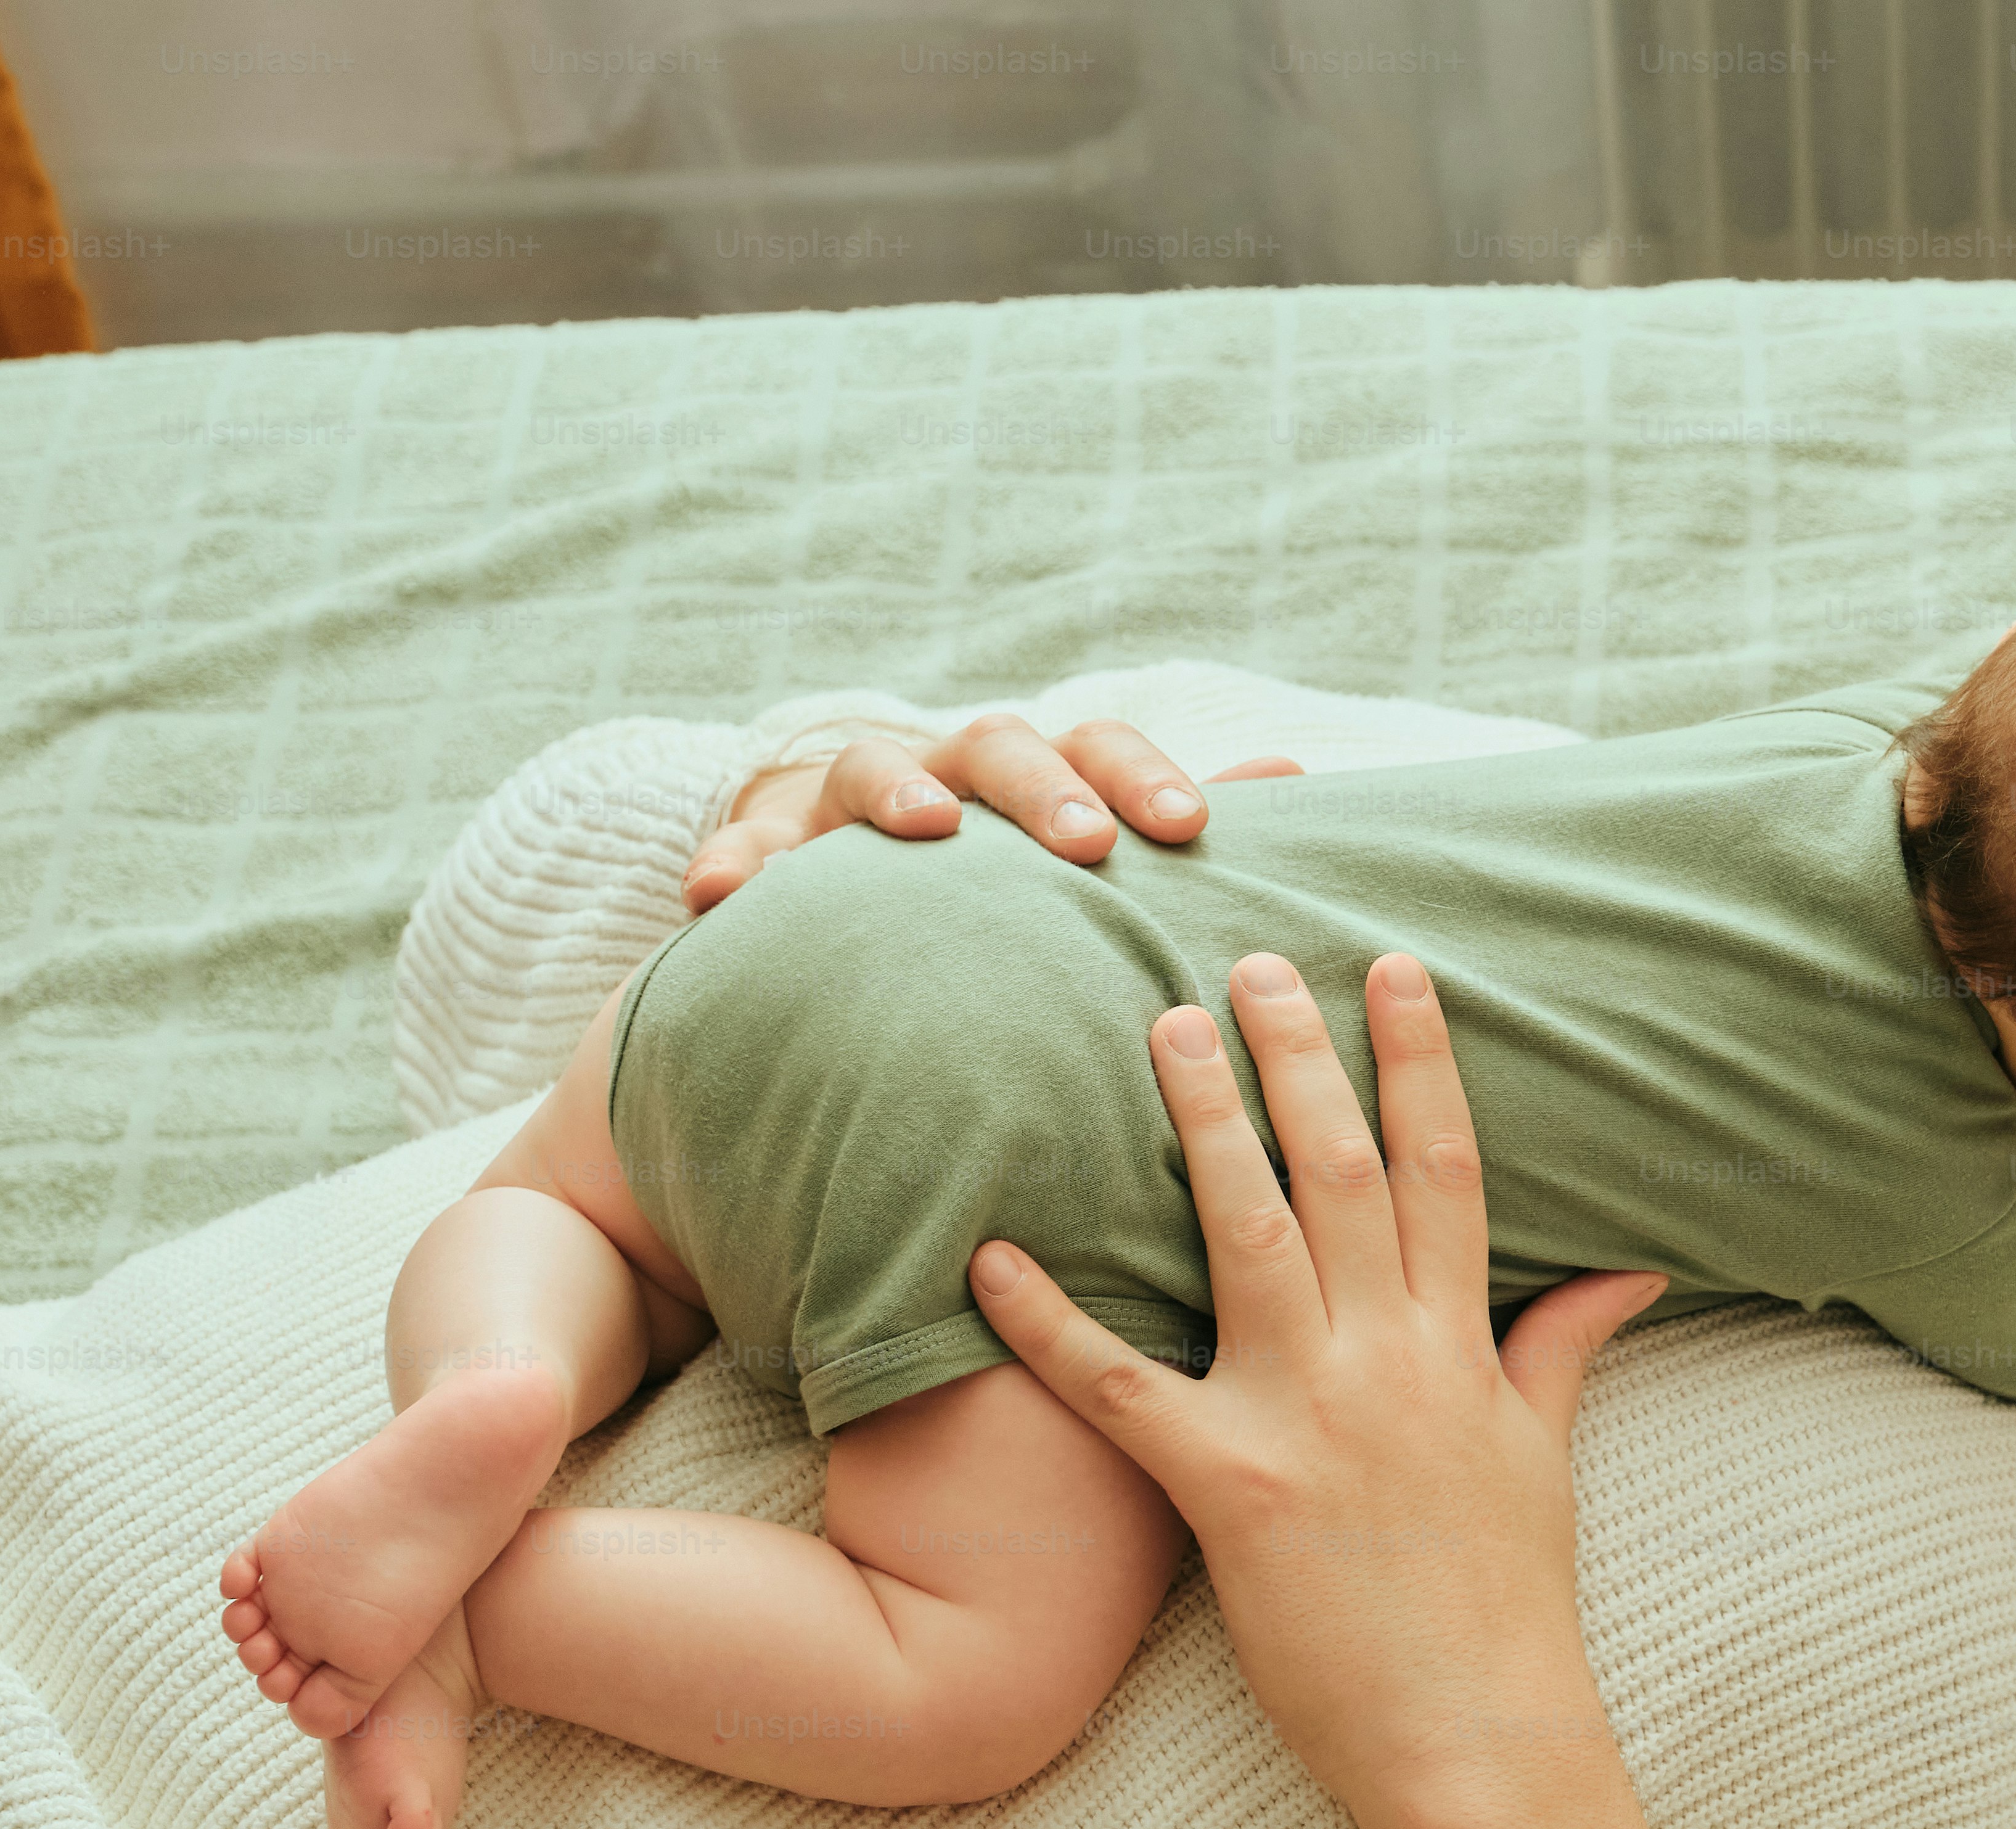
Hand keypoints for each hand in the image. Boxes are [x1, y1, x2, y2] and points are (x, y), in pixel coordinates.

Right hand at [683, 717, 1307, 913]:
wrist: (849, 881)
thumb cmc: (994, 873)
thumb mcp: (1077, 843)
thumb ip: (1167, 818)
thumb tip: (1299, 778)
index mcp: (1031, 772)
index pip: (1096, 746)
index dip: (1143, 775)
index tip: (1191, 823)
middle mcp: (943, 770)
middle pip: (996, 745)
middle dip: (1044, 785)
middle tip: (1088, 842)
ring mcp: (846, 804)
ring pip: (868, 771)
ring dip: (898, 792)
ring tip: (926, 829)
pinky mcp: (765, 848)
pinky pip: (743, 851)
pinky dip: (732, 864)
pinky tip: (716, 896)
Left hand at [965, 951, 1662, 1824]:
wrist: (1476, 1742)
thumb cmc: (1505, 1603)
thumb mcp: (1544, 1456)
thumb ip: (1563, 1345)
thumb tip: (1628, 1266)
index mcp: (1462, 1345)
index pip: (1446, 1168)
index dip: (1421, 1060)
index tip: (1393, 968)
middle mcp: (1389, 1361)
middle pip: (1342, 1171)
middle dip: (1299, 1057)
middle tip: (1252, 959)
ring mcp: (1309, 1419)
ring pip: (1249, 1236)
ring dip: (1202, 1126)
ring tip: (1160, 1029)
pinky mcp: (1231, 1493)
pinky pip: (1125, 1392)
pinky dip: (1054, 1324)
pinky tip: (991, 1255)